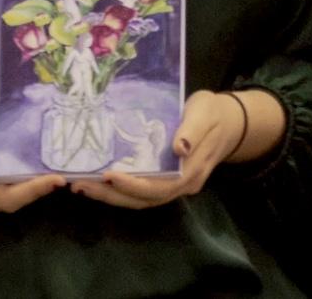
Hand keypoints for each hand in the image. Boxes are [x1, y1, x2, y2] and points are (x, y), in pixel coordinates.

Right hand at [0, 106, 63, 213]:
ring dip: (34, 190)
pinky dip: (27, 186)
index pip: (5, 198)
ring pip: (13, 199)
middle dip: (38, 191)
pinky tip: (41, 174)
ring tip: (56, 175)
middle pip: (13, 202)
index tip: (56, 179)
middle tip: (62, 177)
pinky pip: (10, 193)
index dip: (31, 191)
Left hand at [71, 88, 254, 208]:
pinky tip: (100, 182)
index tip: (108, 175)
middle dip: (111, 194)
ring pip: (141, 200)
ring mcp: (175, 186)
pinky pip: (142, 192)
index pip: (159, 187)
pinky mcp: (168, 180)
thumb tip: (180, 148)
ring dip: (111, 196)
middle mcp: (182, 185)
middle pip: (144, 199)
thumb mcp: (204, 113)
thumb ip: (192, 130)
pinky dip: (120, 190)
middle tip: (80, 184)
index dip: (132, 185)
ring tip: (82, 186)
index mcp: (191, 171)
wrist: (231, 121)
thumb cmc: (214, 113)